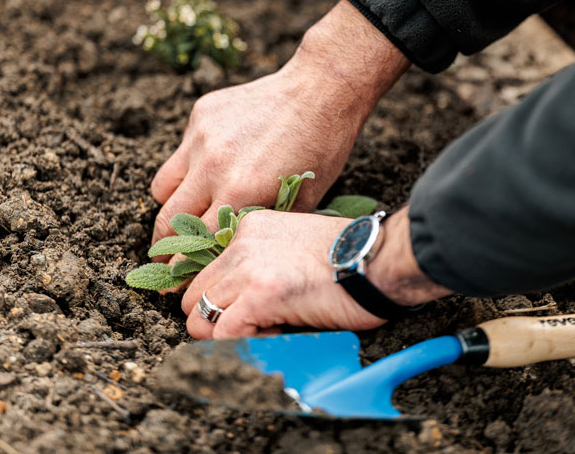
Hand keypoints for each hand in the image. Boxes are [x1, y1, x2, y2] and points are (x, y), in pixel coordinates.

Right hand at [150, 0, 409, 244]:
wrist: (320, 92)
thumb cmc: (320, 151)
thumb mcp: (300, 202)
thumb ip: (260, 227)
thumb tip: (229, 254)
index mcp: (240, 192)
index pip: (194, 243)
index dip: (182, 267)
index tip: (175, 282)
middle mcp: (212, 166)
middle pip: (165, 221)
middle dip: (163, 246)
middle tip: (167, 257)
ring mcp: (201, 138)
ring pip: (162, 187)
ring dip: (171, 206)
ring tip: (186, 213)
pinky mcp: (200, 115)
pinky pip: (180, 153)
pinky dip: (190, 167)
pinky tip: (215, 165)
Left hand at [181, 207, 452, 338]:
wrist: (379, 260)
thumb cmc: (350, 258)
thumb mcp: (294, 246)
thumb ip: (261, 262)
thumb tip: (240, 300)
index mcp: (249, 229)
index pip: (208, 272)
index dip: (225, 299)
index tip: (252, 310)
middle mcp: (241, 242)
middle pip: (195, 295)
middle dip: (219, 319)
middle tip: (258, 324)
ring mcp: (247, 267)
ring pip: (199, 316)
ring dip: (228, 333)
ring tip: (268, 328)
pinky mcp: (260, 294)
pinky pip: (222, 334)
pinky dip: (242, 344)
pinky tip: (276, 332)